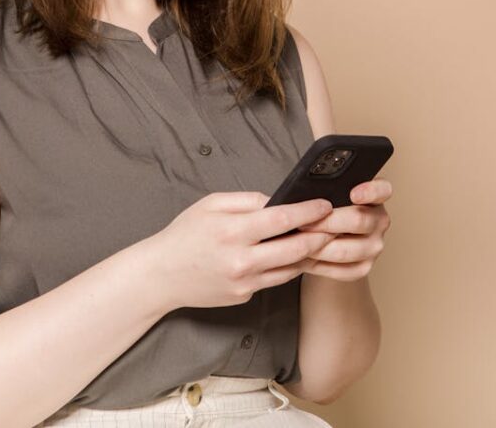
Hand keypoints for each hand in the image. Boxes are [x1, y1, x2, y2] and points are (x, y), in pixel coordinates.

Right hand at [146, 192, 336, 309]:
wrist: (162, 275)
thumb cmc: (184, 235)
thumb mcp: (210, 205)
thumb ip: (247, 200)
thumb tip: (277, 201)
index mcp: (232, 231)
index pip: (282, 220)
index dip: (309, 211)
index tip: (325, 205)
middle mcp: (241, 260)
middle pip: (296, 249)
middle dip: (320, 235)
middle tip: (334, 224)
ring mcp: (245, 282)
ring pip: (291, 268)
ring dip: (310, 254)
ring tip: (321, 239)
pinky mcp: (245, 296)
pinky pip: (276, 280)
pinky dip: (289, 267)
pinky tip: (296, 255)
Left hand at [294, 177, 392, 281]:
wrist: (332, 238)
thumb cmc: (329, 210)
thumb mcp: (330, 193)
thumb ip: (326, 191)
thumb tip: (305, 197)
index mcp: (376, 196)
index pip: (383, 190)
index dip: (370, 191)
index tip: (354, 194)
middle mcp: (380, 221)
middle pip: (357, 221)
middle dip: (325, 222)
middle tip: (302, 223)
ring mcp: (374, 246)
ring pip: (344, 250)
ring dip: (316, 247)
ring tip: (297, 241)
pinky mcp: (364, 267)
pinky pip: (340, 270)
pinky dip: (317, 264)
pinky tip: (303, 257)